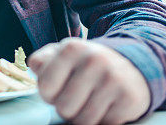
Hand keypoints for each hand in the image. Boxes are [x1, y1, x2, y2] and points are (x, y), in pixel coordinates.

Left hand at [28, 38, 149, 124]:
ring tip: (91, 102)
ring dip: (84, 117)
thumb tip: (35, 68)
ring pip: (84, 121)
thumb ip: (42, 61)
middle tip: (77, 97)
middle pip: (64, 108)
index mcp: (71, 48)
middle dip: (67, 108)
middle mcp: (94, 60)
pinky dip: (104, 121)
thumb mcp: (63, 55)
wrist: (130, 67)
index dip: (49, 95)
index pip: (45, 87)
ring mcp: (114, 79)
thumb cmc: (87, 66)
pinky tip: (107, 106)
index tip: (58, 89)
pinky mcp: (129, 98)